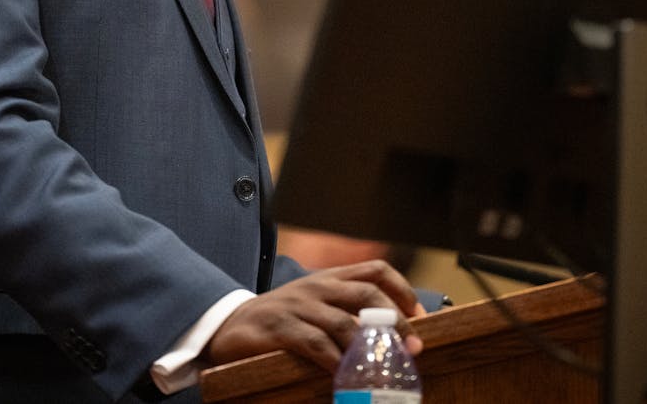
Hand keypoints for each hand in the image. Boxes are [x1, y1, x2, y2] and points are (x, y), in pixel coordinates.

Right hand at [205, 259, 424, 370]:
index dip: (402, 290)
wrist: (226, 324)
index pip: (375, 270)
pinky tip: (346, 376)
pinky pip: (315, 344)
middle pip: (368, 294)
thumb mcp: (313, 305)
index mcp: (329, 278)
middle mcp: (317, 287)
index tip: (420, 317)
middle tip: (413, 348)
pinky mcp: (279, 328)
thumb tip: (388, 334)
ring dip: (370, 347)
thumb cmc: (278, 319)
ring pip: (344, 322)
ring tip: (385, 368)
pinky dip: (335, 362)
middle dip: (397, 321)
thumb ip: (344, 311)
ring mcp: (298, 306)